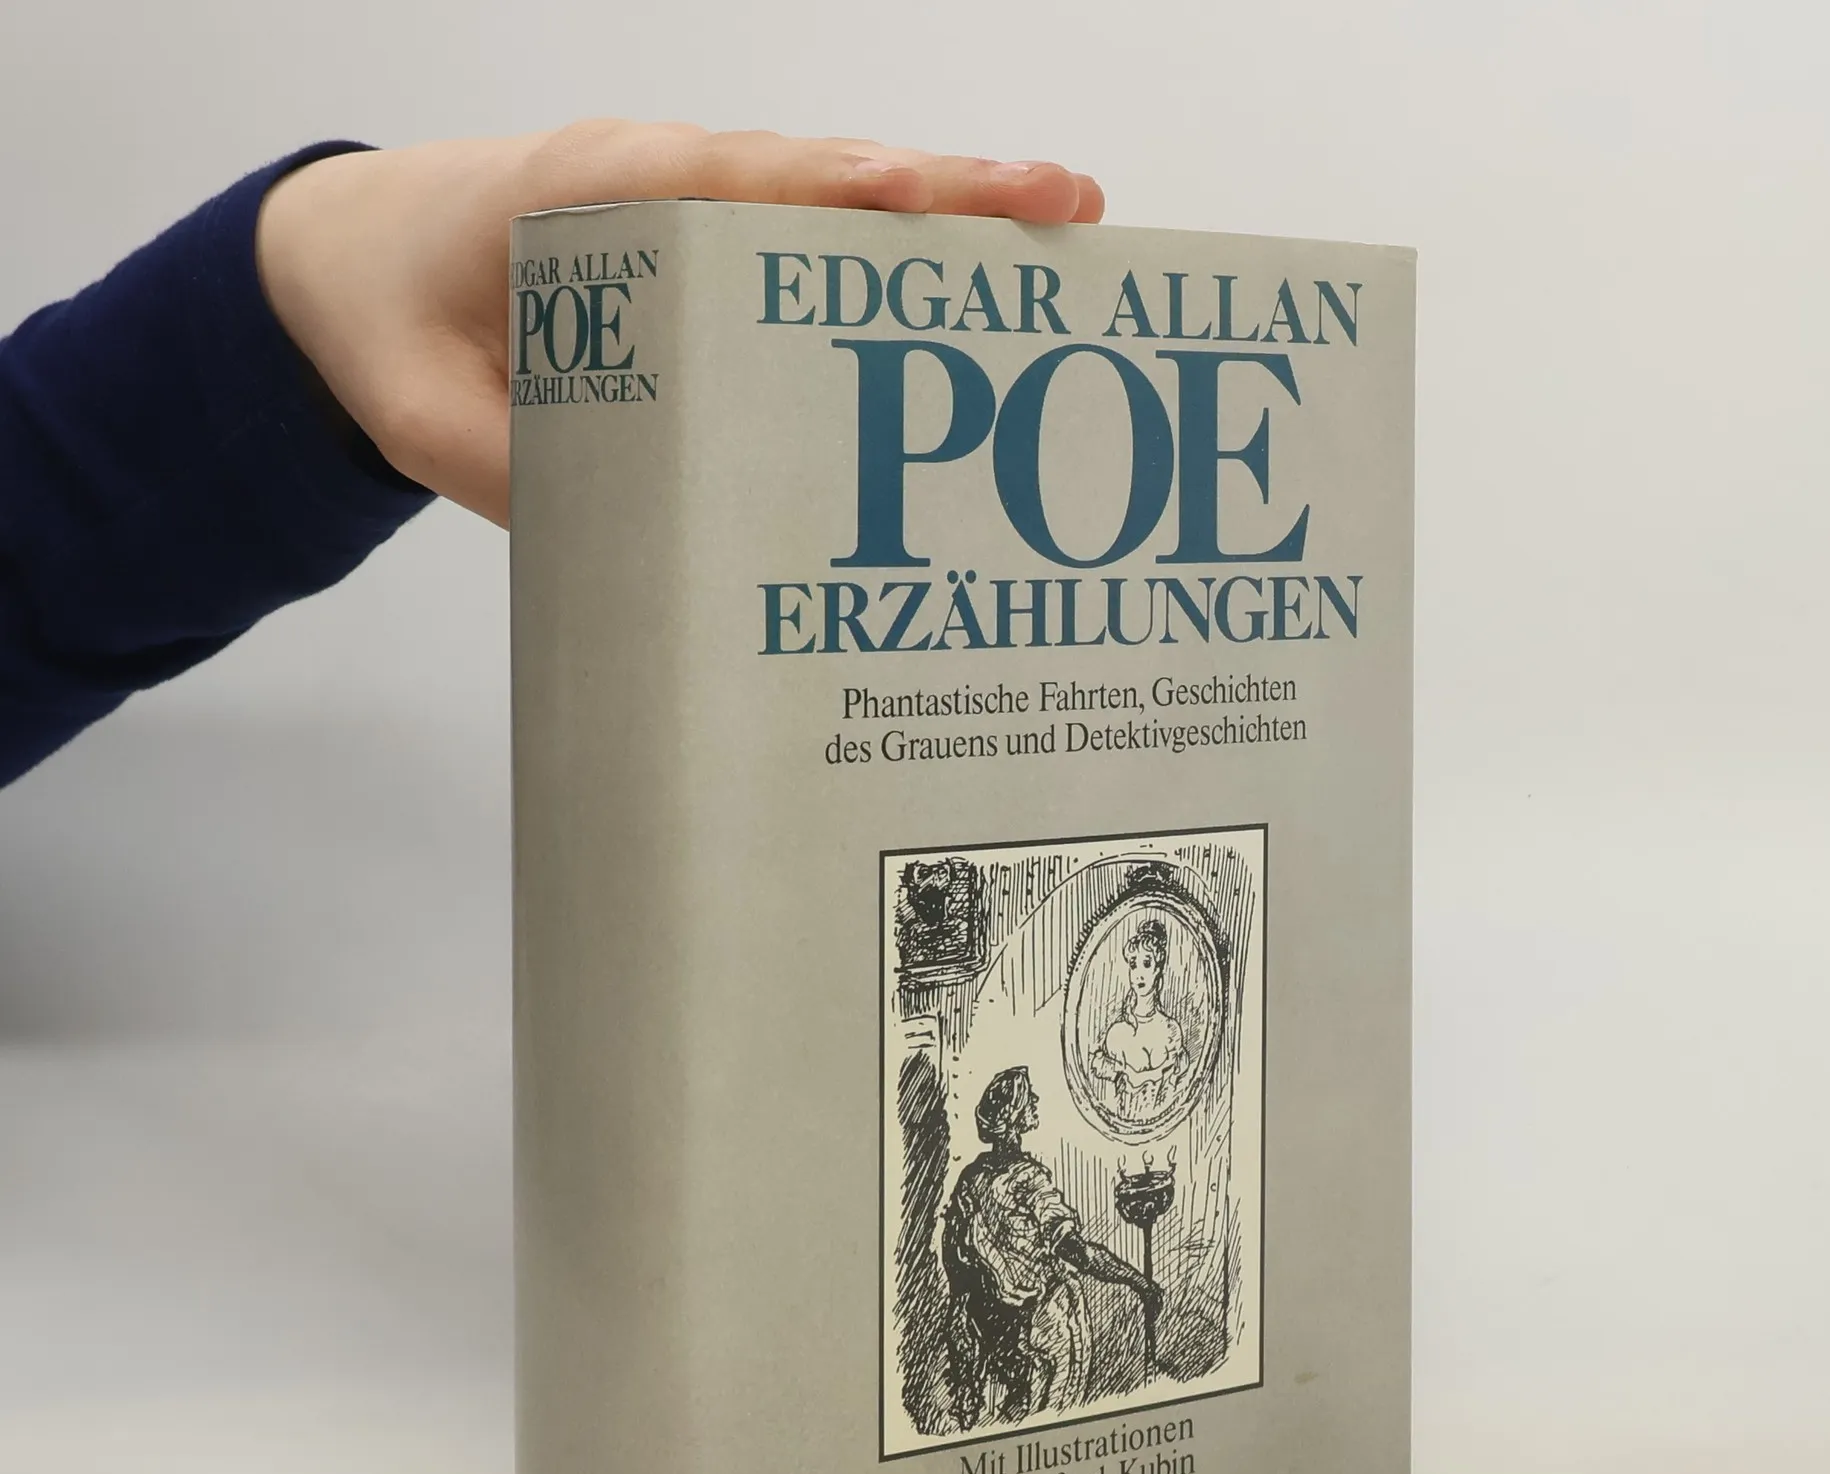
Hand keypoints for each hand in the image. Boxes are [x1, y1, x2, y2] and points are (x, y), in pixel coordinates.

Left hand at [255, 124, 1104, 525]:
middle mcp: (659, 179)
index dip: (820, 188)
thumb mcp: (422, 417)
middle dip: (941, 192)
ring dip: (947, 219)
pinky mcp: (712, 246)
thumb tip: (653, 539)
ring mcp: (696, 205)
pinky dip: (900, 258)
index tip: (909, 197)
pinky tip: (977, 296)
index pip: (720, 178)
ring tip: (1068, 238)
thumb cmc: (389, 321)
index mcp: (584, 195)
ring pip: (835, 200)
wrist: (357, 264)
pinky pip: (814, 241)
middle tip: (1064, 206)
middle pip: (816, 174)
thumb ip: (518, 468)